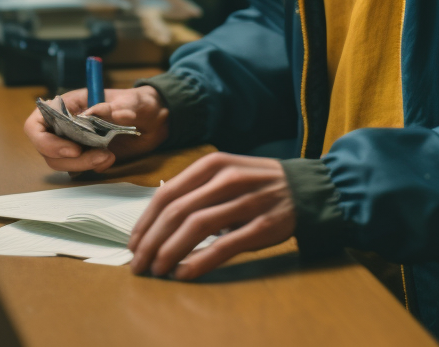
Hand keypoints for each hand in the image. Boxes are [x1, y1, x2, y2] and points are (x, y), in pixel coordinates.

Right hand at [23, 85, 168, 173]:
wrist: (154, 120)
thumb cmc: (138, 103)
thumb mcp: (131, 101)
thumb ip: (116, 106)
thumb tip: (99, 113)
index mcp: (68, 104)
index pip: (35, 123)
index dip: (45, 140)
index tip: (72, 148)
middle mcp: (65, 124)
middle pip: (46, 149)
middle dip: (69, 158)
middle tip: (98, 156)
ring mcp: (74, 141)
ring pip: (61, 162)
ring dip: (82, 164)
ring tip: (109, 157)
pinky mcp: (86, 156)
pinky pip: (77, 168)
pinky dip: (91, 167)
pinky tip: (110, 160)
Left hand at [128, 153, 294, 279]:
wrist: (305, 188)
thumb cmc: (257, 184)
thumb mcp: (225, 174)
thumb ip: (196, 189)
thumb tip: (157, 218)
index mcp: (213, 165)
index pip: (167, 193)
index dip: (145, 220)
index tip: (133, 243)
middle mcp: (227, 178)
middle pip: (177, 211)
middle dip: (151, 241)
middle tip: (138, 264)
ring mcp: (246, 201)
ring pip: (196, 226)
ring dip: (170, 251)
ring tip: (157, 270)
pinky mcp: (262, 225)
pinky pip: (224, 245)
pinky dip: (200, 261)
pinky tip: (184, 273)